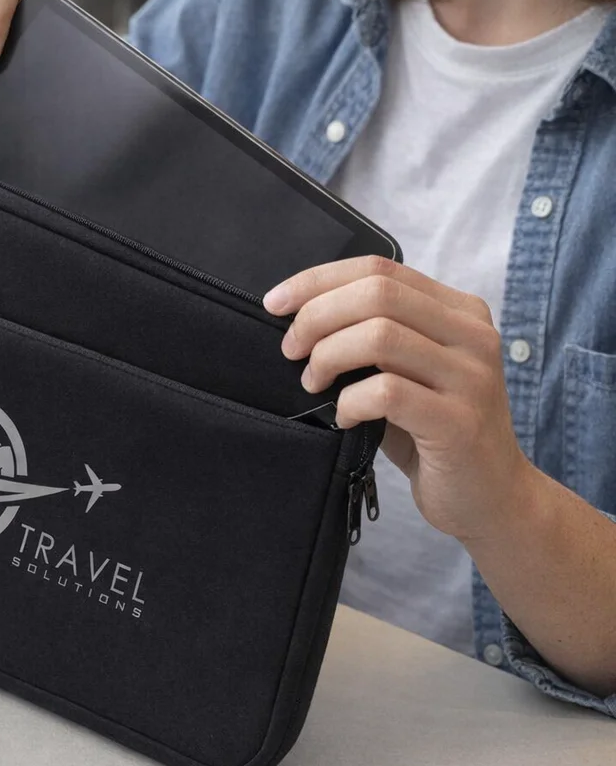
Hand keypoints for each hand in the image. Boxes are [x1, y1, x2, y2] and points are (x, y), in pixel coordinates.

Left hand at [263, 255, 534, 542]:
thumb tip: (296, 313)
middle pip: (377, 293)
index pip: (379, 269)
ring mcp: (471, 378)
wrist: (491, 497)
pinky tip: (344, 417)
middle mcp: (473, 335)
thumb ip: (373, 334)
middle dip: (317, 316)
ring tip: (313, 383)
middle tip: (291, 349)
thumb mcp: (406, 370)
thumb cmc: (431, 430)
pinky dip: (350, 401)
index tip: (275, 302)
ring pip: (380, 336)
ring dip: (329, 356)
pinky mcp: (460, 423)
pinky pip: (387, 393)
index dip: (318, 280)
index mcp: (459, 310)